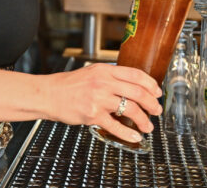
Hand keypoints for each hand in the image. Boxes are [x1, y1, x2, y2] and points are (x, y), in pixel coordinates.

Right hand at [45, 63, 162, 142]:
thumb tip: (131, 85)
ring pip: (130, 109)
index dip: (150, 84)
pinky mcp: (92, 115)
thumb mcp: (92, 73)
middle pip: (137, 92)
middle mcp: (103, 83)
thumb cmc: (69, 85)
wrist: (49, 94)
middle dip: (152, 103)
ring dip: (143, 119)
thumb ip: (110, 77)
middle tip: (157, 110)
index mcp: (105, 70)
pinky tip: (135, 136)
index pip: (135, 75)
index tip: (157, 92)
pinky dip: (128, 133)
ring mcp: (98, 99)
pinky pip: (116, 126)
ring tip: (148, 126)